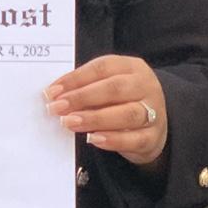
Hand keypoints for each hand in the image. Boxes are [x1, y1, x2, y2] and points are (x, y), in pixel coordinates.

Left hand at [46, 55, 167, 167]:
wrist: (154, 125)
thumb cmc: (123, 101)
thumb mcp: (108, 86)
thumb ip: (86, 88)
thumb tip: (55, 97)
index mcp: (132, 67)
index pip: (103, 67)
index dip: (76, 78)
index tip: (53, 91)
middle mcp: (146, 87)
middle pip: (115, 88)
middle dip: (82, 97)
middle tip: (58, 108)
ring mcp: (154, 112)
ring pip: (127, 114)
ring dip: (95, 118)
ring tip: (70, 122)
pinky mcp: (153, 137)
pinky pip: (134, 139)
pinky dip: (113, 139)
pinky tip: (93, 139)